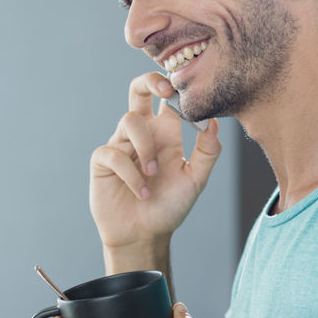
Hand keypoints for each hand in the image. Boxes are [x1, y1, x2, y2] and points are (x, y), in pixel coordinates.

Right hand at [89, 73, 220, 259]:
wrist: (145, 235)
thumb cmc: (170, 206)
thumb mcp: (195, 180)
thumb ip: (207, 152)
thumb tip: (214, 122)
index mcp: (166, 132)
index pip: (168, 98)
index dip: (175, 86)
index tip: (190, 90)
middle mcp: (143, 133)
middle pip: (138, 90)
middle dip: (149, 82)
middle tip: (165, 91)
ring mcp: (121, 145)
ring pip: (129, 121)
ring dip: (145, 147)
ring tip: (153, 175)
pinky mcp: (103, 162)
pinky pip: (113, 153)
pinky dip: (130, 172)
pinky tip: (140, 191)